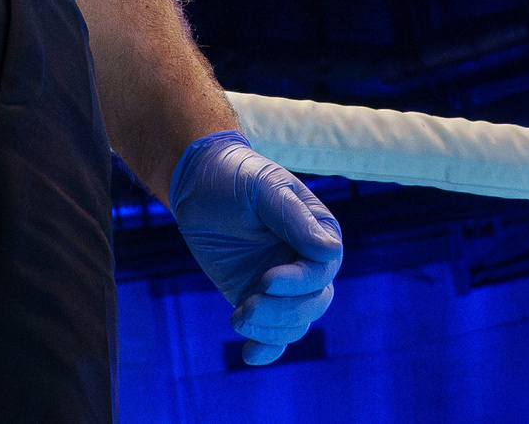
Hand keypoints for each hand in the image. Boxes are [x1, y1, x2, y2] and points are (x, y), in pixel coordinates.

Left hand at [167, 130, 342, 364]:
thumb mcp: (262, 186)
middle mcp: (306, 260)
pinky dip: (266, 348)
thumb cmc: (235, 174)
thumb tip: (330, 250)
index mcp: (318, 230)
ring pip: (295, 322)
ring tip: (237, 316)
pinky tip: (248, 354)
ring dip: (269, 328)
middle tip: (246, 305)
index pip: (323, 268)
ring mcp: (283, 282)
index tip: (267, 280)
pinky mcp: (258, 297)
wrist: (198, 182)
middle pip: (315, 302)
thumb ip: (292, 216)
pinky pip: (273, 333)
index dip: (300, 281)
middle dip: (283, 311)